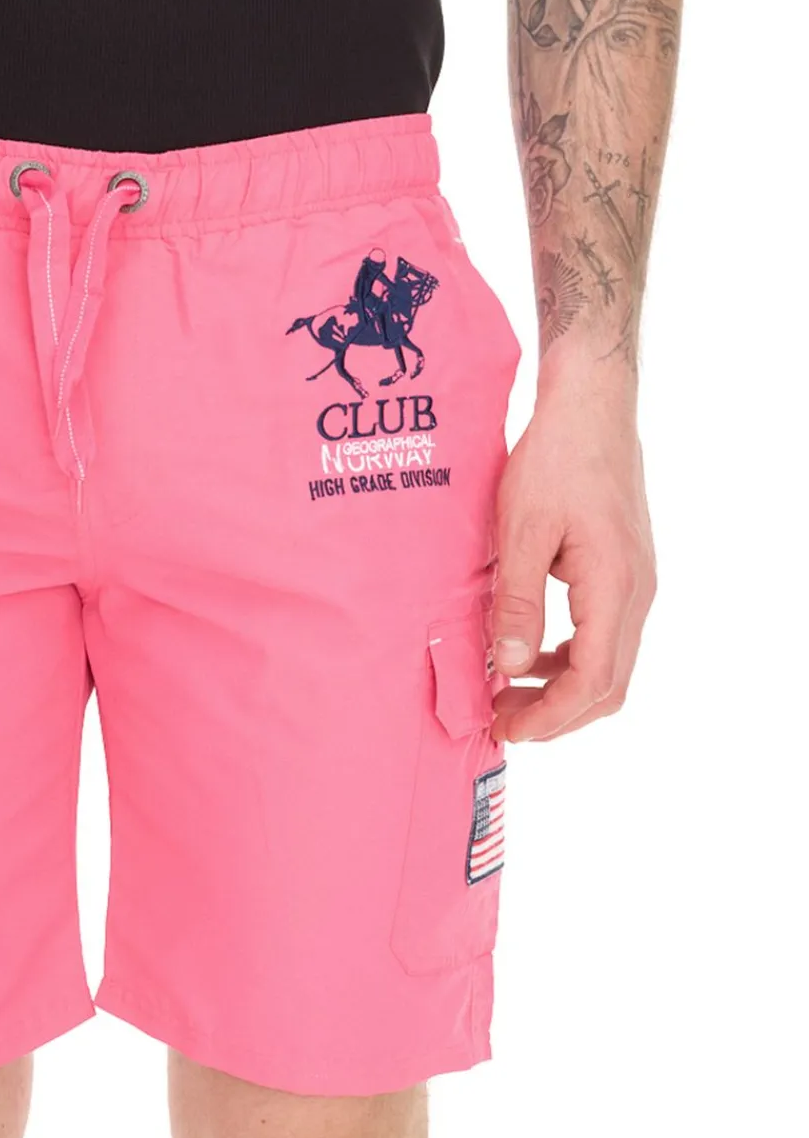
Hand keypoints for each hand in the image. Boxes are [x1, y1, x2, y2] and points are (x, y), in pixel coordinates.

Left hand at [490, 378, 655, 742]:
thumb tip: (510, 665)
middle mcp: (636, 592)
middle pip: (608, 685)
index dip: (549, 716)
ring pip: (609, 663)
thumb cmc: (554, 460)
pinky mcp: (625, 571)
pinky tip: (529, 653)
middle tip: (501, 721)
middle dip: (556, 715)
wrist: (591, 408)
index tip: (506, 729)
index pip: (591, 681)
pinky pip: (604, 634)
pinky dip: (569, 658)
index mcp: (614, 588)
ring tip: (507, 692)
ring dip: (562, 689)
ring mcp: (636, 583)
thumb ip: (517, 601)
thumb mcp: (522, 530)